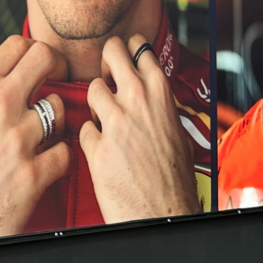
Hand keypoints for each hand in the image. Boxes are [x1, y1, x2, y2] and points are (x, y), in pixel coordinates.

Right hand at [0, 36, 70, 243]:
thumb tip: (13, 73)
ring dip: (54, 122)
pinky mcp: (34, 173)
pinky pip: (65, 152)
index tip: (39, 66)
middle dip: (55, 67)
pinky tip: (42, 164)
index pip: (18, 45)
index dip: (34, 53)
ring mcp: (19, 139)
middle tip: (53, 83)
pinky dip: (57, 159)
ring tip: (39, 136)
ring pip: (60, 109)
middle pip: (46, 58)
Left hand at [80, 34, 199, 223]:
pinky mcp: (97, 146)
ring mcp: (115, 122)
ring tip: (107, 123)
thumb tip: (147, 91)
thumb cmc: (174, 181)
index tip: (124, 55)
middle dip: (105, 60)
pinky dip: (91, 138)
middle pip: (110, 52)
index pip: (138, 48)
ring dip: (96, 104)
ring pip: (92, 89)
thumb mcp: (177, 131)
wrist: (165, 215)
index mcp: (161, 95)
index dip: (127, 49)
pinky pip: (85, 128)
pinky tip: (103, 150)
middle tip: (106, 76)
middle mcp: (137, 102)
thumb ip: (158, 105)